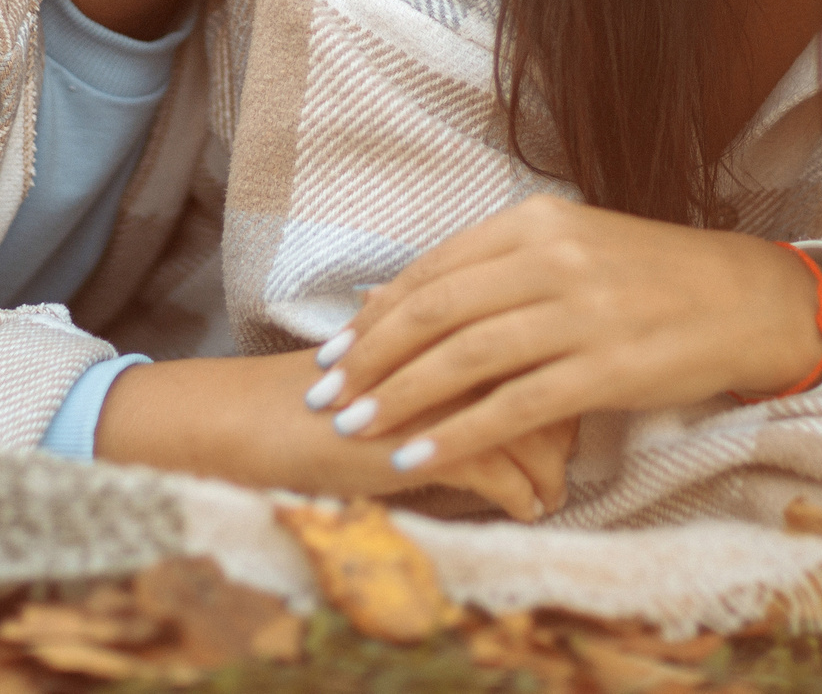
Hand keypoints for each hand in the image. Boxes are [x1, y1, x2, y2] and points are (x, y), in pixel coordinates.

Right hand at [95, 350, 577, 520]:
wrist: (252, 418)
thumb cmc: (323, 392)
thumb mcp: (389, 359)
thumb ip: (441, 349)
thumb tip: (497, 359)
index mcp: (445, 311)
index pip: (533, 328)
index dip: (559, 369)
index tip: (569, 407)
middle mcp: (451, 341)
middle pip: (544, 375)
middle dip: (567, 423)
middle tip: (569, 455)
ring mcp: (441, 391)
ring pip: (534, 426)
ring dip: (552, 466)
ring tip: (554, 488)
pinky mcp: (424, 444)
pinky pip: (503, 474)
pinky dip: (524, 498)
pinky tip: (530, 511)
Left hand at [305, 195, 821, 477]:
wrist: (746, 301)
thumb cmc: (652, 279)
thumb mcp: (572, 248)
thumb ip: (497, 269)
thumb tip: (407, 298)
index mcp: (536, 222)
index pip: (434, 270)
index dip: (376, 315)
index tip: (335, 351)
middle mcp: (552, 259)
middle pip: (435, 312)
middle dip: (369, 357)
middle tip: (324, 394)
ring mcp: (580, 312)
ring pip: (464, 359)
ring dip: (398, 397)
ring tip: (353, 428)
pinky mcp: (607, 367)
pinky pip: (513, 406)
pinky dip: (458, 434)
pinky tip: (418, 456)